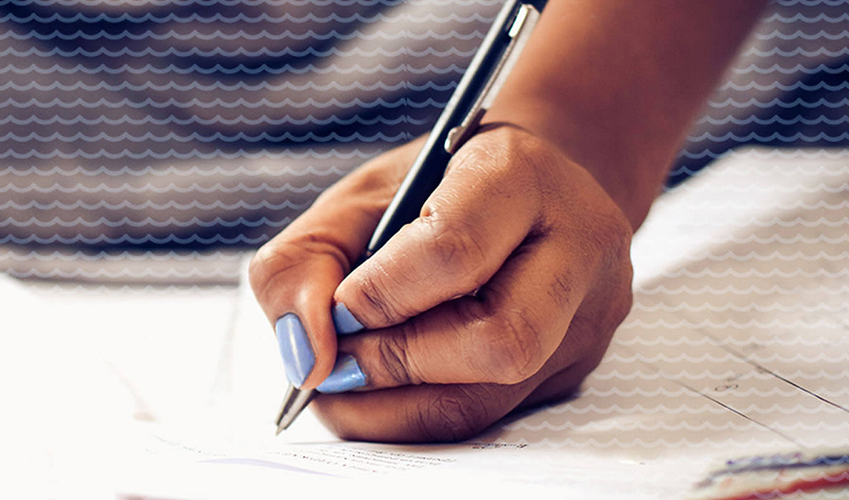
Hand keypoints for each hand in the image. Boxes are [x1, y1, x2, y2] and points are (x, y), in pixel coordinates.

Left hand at [249, 124, 633, 441]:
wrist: (525, 187)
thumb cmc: (436, 188)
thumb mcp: (358, 197)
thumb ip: (308, 261)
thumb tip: (305, 356)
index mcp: (519, 175)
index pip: (455, 251)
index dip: (379, 295)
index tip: (335, 310)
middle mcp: (575, 247)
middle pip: (498, 341)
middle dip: (395, 362)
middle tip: (336, 359)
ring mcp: (586, 315)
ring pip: (492, 399)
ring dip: (393, 406)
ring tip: (345, 379)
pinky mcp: (574, 367)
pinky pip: (488, 418)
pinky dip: (414, 414)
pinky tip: (382, 388)